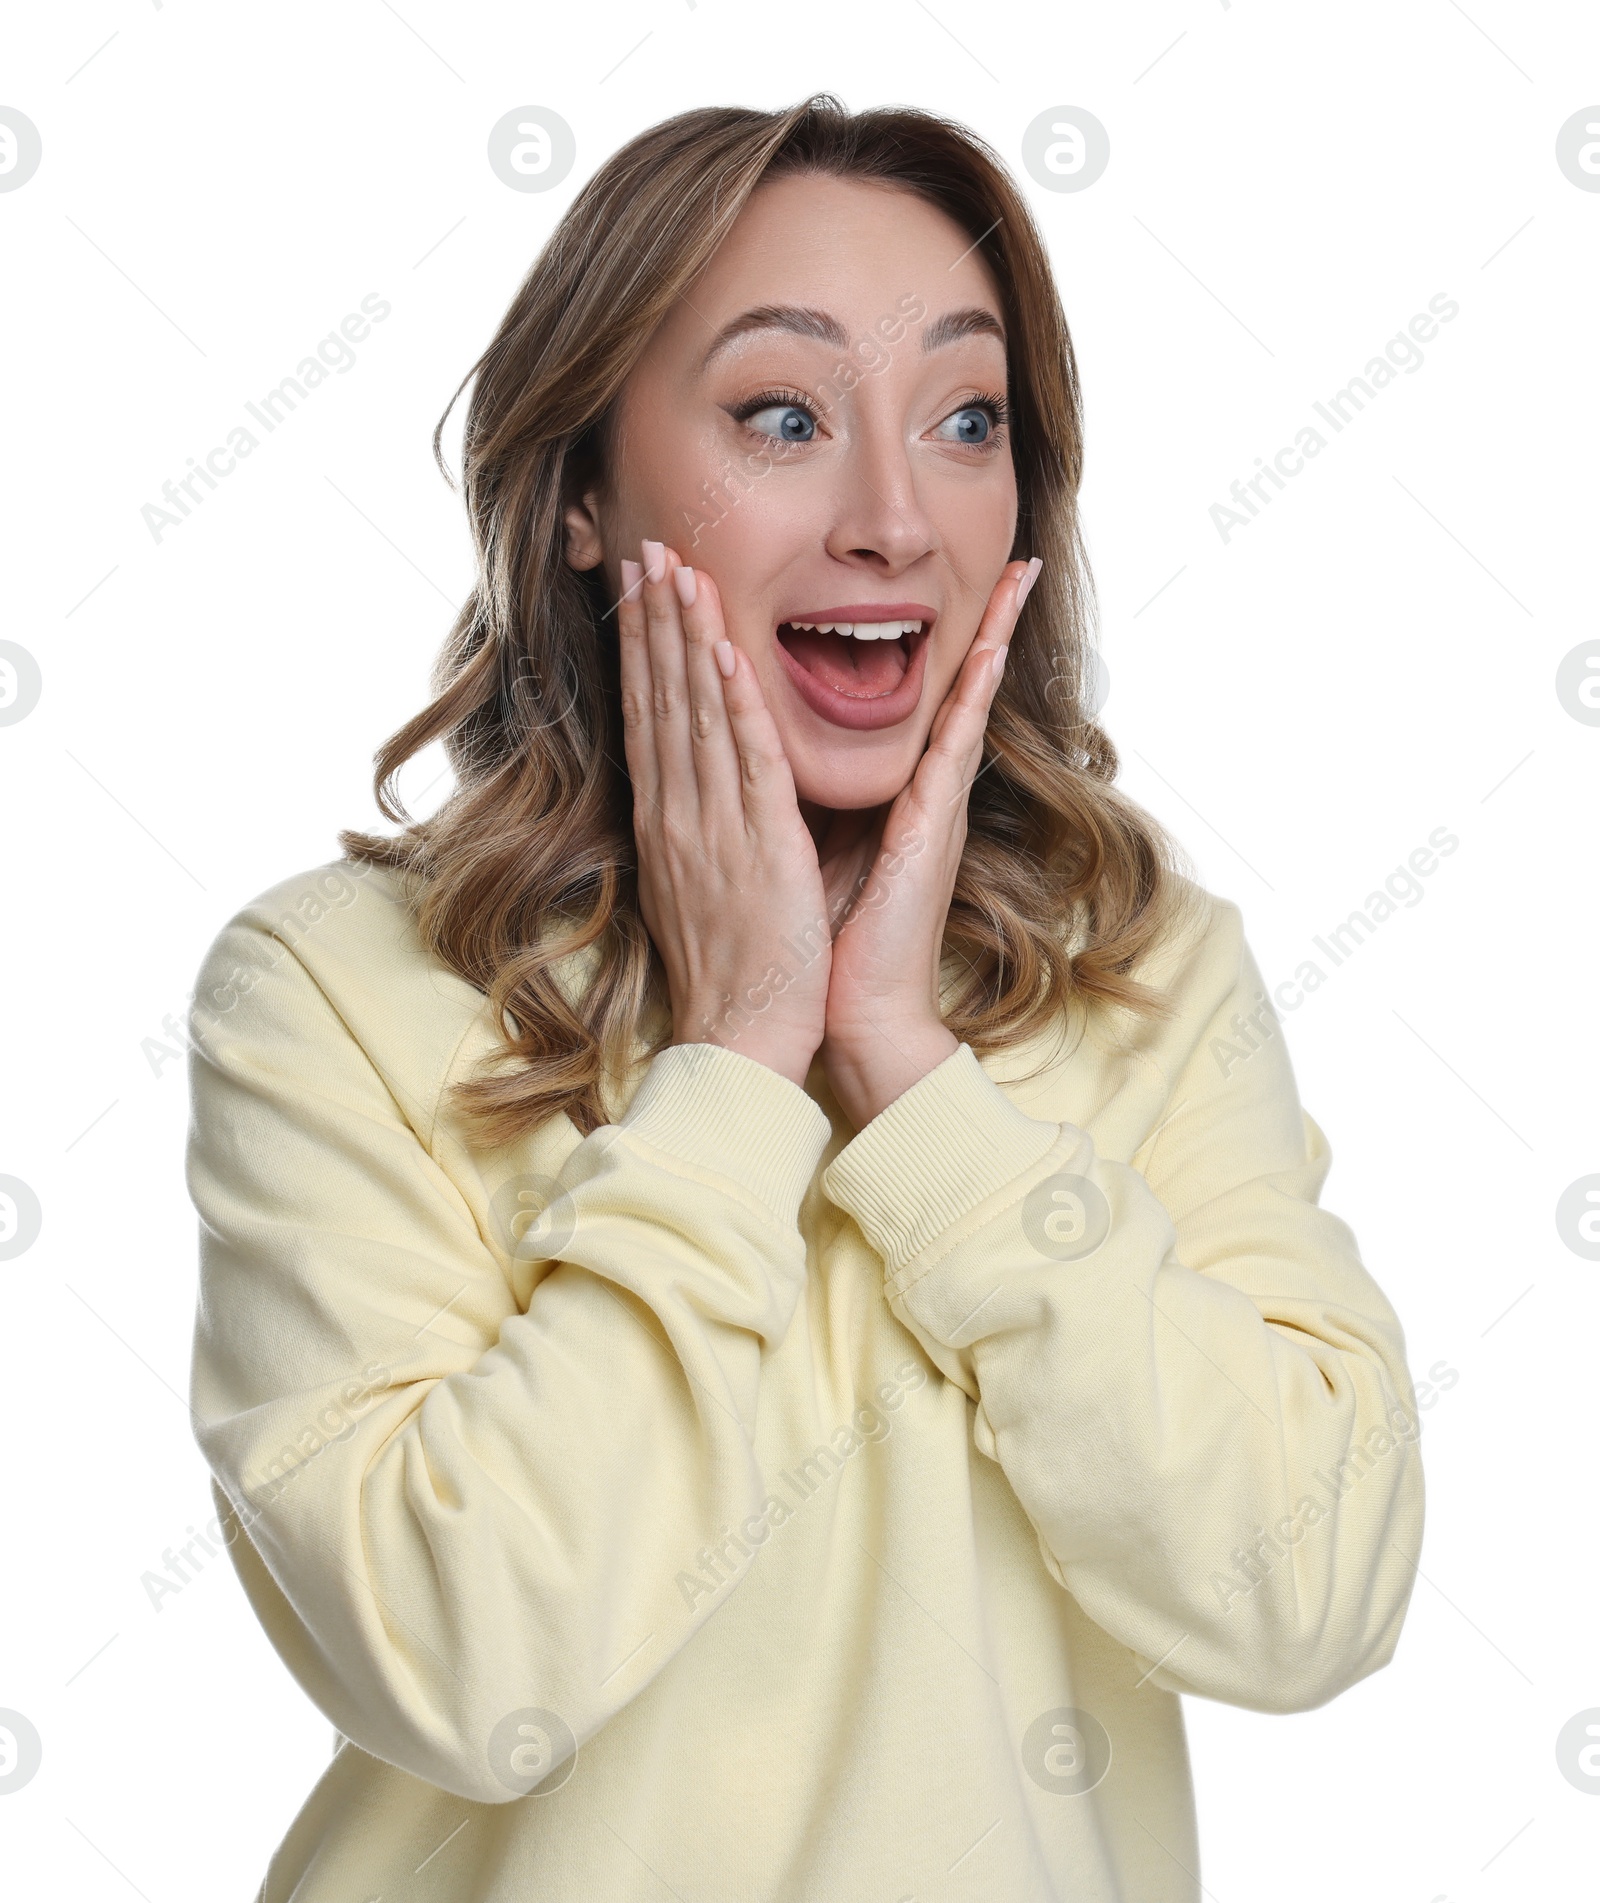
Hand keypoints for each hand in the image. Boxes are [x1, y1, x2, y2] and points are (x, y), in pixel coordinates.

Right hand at [619, 538, 830, 1088]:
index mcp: (665, 825)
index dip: (642, 649)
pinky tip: (725, 651)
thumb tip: (689, 794)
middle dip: (653, 621)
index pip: (649, 718)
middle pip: (660, 701)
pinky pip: (746, 762)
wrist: (744, 1039)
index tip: (637, 592)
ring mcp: (713, 829)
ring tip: (678, 570)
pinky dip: (735, 704)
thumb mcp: (699, 890)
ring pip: (696, 716)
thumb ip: (696, 833)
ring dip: (687, 638)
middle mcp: (677, 817)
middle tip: (645, 549)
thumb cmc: (732, 973)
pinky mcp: (760, 848)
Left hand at [820, 558, 1040, 1126]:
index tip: (966, 590)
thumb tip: (785, 753)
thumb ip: (819, 800)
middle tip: (1017, 557)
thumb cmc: (829, 941)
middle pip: (956, 689)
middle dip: (988, 622)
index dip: (942, 645)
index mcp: (896, 795)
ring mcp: (936, 809)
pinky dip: (968, 697)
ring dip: (991, 636)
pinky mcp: (931, 831)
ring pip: (964, 704)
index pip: (918, 700)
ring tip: (1016, 577)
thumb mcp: (818, 847)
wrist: (849, 1014)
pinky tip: (983, 650)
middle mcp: (924, 793)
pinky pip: (951, 749)